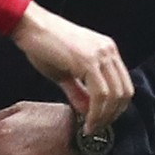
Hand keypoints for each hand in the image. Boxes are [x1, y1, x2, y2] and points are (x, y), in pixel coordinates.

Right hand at [9, 1, 133, 134]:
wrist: (30, 26)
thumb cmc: (42, 45)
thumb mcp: (64, 73)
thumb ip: (78, 92)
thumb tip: (88, 112)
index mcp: (107, 50)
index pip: (123, 85)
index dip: (116, 108)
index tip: (102, 121)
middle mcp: (108, 50)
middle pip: (124, 92)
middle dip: (112, 115)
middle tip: (97, 127)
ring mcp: (101, 54)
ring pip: (114, 95)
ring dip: (104, 116)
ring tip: (91, 127)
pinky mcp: (89, 61)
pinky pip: (100, 93)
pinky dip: (96, 112)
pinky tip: (86, 120)